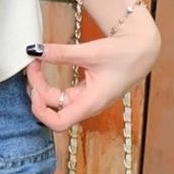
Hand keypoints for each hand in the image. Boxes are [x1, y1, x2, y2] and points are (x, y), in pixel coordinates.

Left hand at [24, 24, 160, 131]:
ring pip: (55, 101)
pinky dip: (49, 82)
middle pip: (52, 110)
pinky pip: (60, 94)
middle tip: (32, 63)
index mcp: (91, 103)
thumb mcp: (90, 52)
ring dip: (41, 85)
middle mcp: (86, 106)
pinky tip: (44, 67)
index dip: (40, 110)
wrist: (142, 51)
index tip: (34, 87)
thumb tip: (34, 50)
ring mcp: (85, 100)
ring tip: (35, 63)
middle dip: (37, 88)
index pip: (58, 123)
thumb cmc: (124, 55)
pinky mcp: (84, 92)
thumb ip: (61, 53)